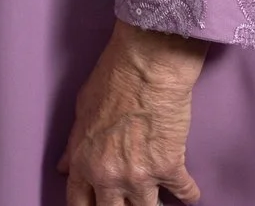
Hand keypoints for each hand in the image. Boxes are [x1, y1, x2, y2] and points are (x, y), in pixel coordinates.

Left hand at [57, 21, 208, 205]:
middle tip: (128, 201)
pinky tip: (190, 193)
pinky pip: (184, 193)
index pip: (78, 202)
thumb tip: (64, 166)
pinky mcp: (171, 167)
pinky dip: (189, 193)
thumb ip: (74, 145)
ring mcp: (140, 176)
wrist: (147, 63)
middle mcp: (109, 175)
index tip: (96, 205)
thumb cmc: (113, 77)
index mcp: (83, 161)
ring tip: (158, 200)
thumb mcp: (81, 109)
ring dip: (153, 204)